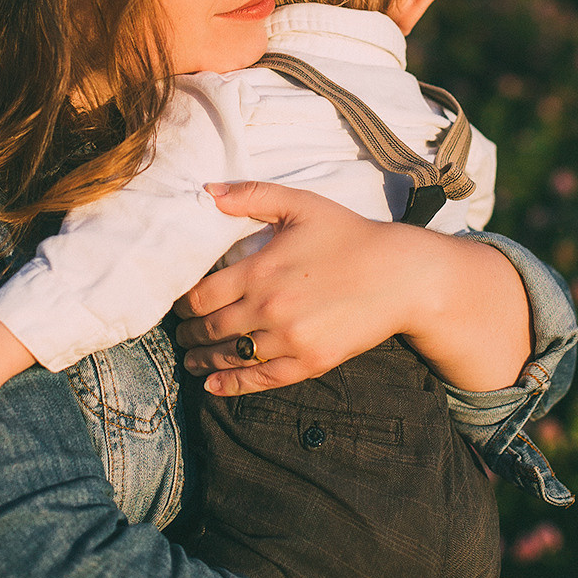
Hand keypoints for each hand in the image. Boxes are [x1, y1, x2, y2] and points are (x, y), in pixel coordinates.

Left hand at [175, 180, 531, 396]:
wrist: (400, 275)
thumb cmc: (349, 234)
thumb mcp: (301, 204)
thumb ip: (252, 195)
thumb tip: (207, 192)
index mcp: (259, 270)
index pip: (200, 295)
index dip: (181, 303)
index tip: (177, 305)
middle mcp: (268, 308)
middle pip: (210, 328)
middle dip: (188, 333)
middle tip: (179, 334)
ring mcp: (289, 339)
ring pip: (230, 356)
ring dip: (203, 360)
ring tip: (191, 360)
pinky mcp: (310, 362)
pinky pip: (260, 379)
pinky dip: (232, 385)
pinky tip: (214, 385)